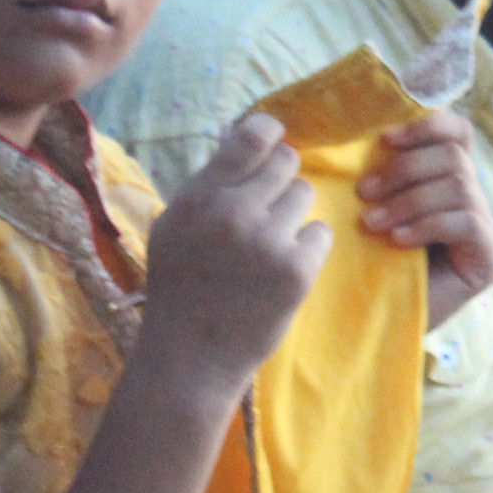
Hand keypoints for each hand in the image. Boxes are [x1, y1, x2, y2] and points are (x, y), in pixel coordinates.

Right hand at [138, 113, 330, 400]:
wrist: (190, 359)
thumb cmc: (180, 291)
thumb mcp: (173, 229)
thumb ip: (207, 185)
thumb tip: (239, 132)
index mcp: (198, 198)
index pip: (250, 137)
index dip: (269, 132)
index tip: (274, 139)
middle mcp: (232, 213)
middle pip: (286, 162)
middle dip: (281, 180)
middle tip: (268, 208)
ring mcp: (267, 241)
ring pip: (305, 196)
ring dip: (293, 215)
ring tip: (268, 246)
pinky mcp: (296, 270)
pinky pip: (319, 233)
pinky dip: (306, 249)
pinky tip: (281, 270)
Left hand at [357, 109, 492, 327]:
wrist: (377, 324)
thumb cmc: (369, 264)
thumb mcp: (372, 209)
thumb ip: (379, 175)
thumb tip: (359, 134)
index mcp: (446, 179)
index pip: (458, 132)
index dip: (427, 125)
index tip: (385, 139)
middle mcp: (473, 198)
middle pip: (454, 155)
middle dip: (405, 169)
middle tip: (364, 192)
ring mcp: (485, 228)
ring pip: (460, 185)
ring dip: (409, 200)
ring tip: (373, 223)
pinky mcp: (489, 257)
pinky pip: (466, 221)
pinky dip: (428, 225)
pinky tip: (399, 241)